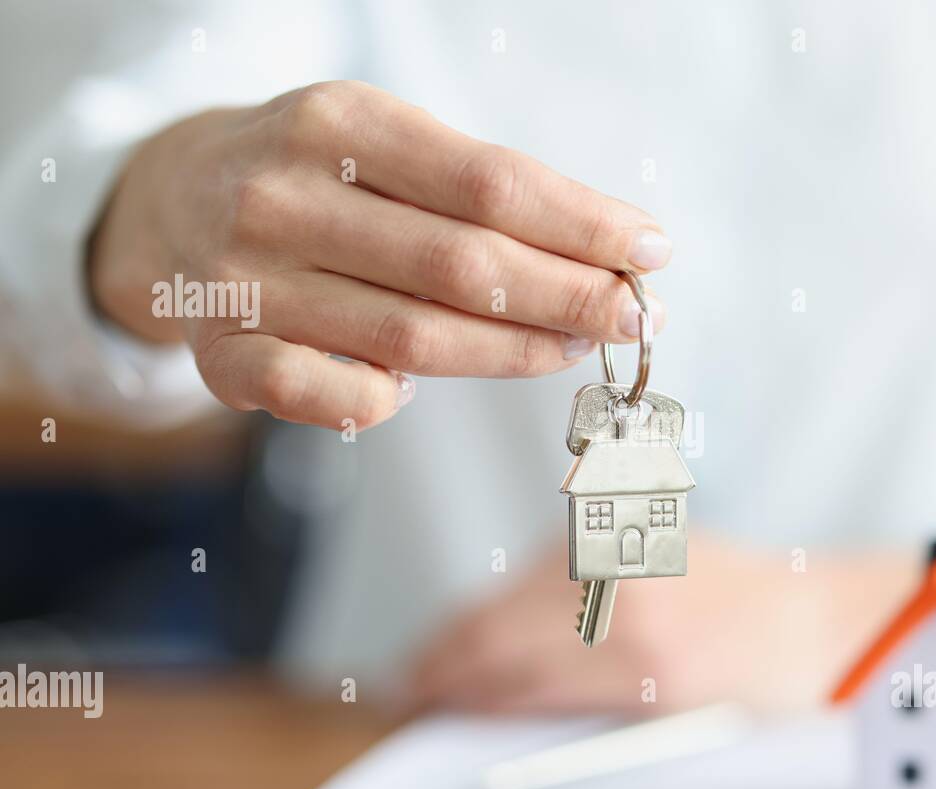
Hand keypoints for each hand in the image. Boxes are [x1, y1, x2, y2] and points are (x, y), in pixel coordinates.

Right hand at [88, 81, 670, 430]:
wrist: (167, 199)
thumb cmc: (314, 175)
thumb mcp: (381, 141)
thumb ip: (475, 192)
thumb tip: (603, 253)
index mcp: (340, 123)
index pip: (489, 184)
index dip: (581, 225)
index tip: (649, 250)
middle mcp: (286, 196)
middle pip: (462, 265)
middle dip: (568, 297)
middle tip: (636, 318)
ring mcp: (248, 281)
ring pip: (413, 337)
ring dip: (511, 352)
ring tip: (570, 347)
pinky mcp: (222, 355)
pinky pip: (326, 396)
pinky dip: (386, 399)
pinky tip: (416, 389)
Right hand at [402, 535, 917, 715]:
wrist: (815, 617)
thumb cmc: (760, 676)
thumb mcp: (671, 716)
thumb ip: (580, 705)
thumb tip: (503, 709)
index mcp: (641, 656)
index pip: (516, 679)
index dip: (460, 697)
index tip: (425, 708)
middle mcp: (625, 595)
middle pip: (499, 630)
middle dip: (443, 661)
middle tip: (407, 684)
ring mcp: (624, 556)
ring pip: (512, 594)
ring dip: (465, 625)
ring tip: (433, 655)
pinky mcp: (627, 532)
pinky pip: (544, 568)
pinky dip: (506, 597)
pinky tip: (489, 616)